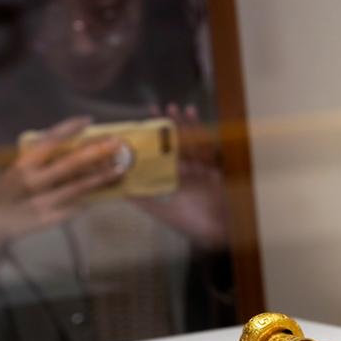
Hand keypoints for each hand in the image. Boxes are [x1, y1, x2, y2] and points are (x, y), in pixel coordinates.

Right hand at [0, 116, 124, 247]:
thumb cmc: (7, 193)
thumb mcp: (16, 171)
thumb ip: (40, 159)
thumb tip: (72, 143)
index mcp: (23, 164)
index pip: (49, 140)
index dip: (69, 128)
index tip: (88, 120)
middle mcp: (32, 181)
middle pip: (69, 163)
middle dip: (95, 151)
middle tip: (115, 142)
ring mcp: (42, 202)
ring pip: (78, 186)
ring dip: (101, 177)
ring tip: (120, 168)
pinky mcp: (50, 219)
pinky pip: (77, 206)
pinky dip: (93, 198)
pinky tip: (108, 192)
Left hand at [134, 104, 228, 248]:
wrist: (221, 231)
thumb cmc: (192, 222)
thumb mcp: (163, 211)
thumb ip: (144, 199)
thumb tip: (120, 188)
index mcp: (172, 181)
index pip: (159, 156)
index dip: (151, 139)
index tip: (142, 123)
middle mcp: (186, 172)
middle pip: (176, 144)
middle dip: (168, 126)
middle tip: (158, 108)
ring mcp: (202, 169)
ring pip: (192, 141)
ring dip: (184, 124)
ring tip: (176, 108)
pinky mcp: (217, 168)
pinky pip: (209, 146)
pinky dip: (203, 131)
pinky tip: (195, 116)